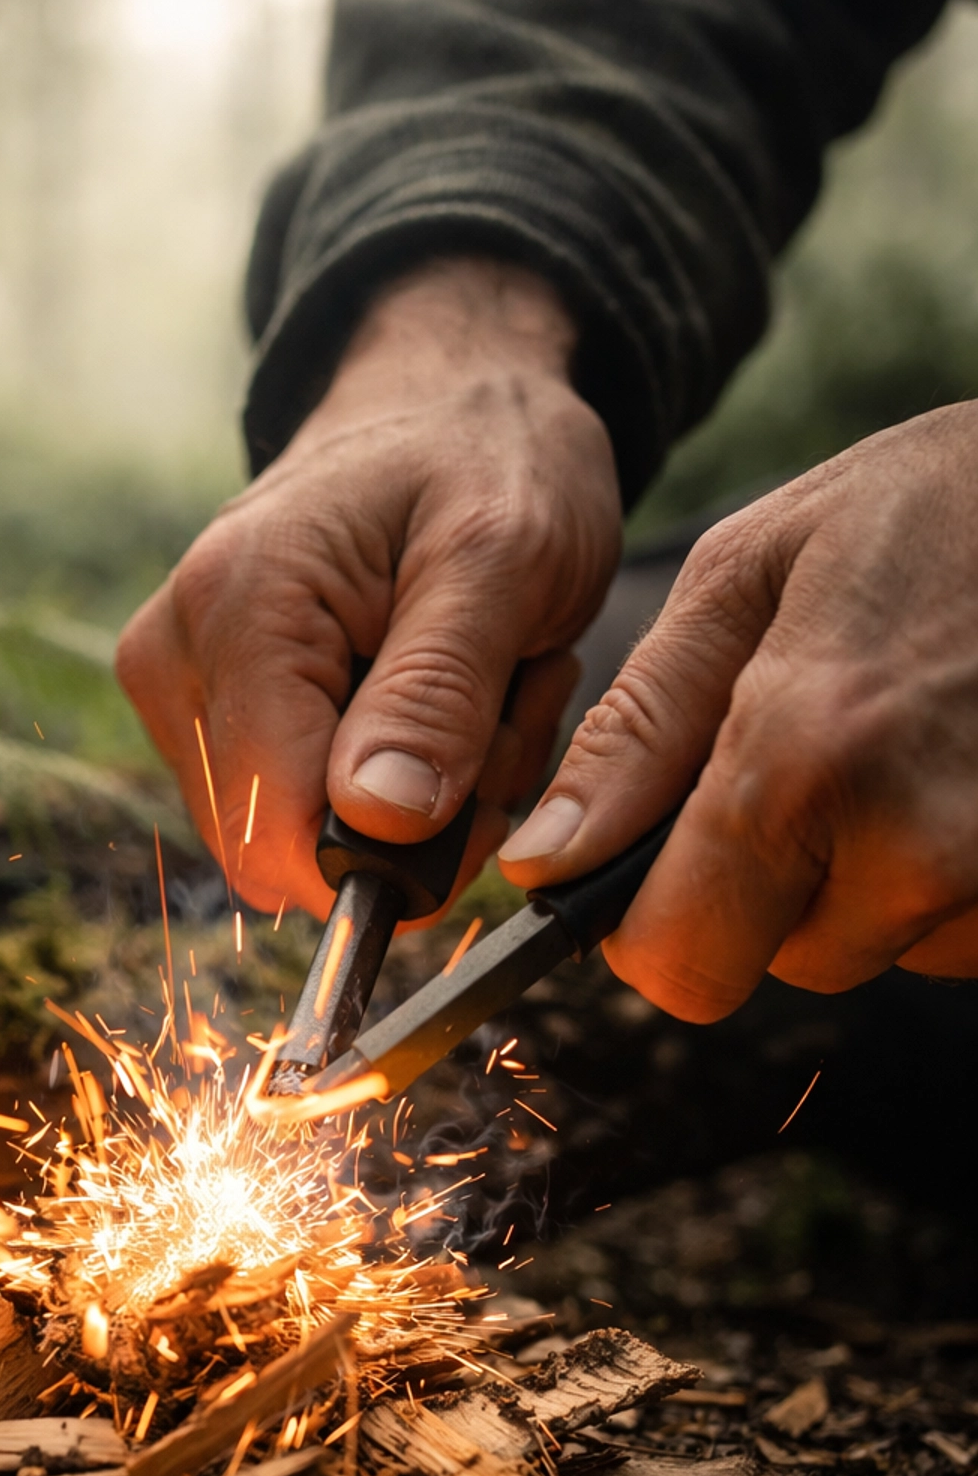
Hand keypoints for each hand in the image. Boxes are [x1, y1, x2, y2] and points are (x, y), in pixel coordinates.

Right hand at [115, 258, 621, 917]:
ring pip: (293, 844)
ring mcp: (174, 686)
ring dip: (413, 803)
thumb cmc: (489, 455)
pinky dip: (385, 785)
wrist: (447, 396)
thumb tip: (377, 826)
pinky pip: (291, 814)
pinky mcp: (195, 708)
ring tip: (469, 691)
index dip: (395, 856)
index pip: (280, 838)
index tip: (484, 772)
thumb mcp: (507, 556)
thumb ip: (439, 693)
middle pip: (283, 854)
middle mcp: (175, 656)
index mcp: (239, 612)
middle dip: (412, 823)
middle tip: (495, 709)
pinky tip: (428, 698)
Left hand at [500, 406, 977, 1018]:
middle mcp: (913, 848)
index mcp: (803, 763)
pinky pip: (957, 934)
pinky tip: (959, 764)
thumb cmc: (926, 509)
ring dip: (867, 875)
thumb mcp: (745, 576)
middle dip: (774, 883)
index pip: (681, 967)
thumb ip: (632, 735)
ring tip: (904, 741)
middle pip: (780, 964)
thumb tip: (540, 864)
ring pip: (874, 948)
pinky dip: (943, 870)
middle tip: (823, 750)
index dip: (656, 927)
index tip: (668, 862)